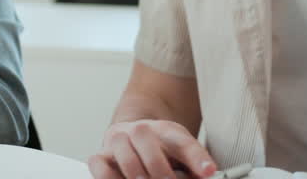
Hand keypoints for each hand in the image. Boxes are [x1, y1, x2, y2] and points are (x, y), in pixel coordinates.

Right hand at [88, 119, 217, 178]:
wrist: (133, 138)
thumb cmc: (160, 151)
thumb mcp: (181, 156)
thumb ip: (192, 167)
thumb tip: (206, 175)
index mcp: (167, 131)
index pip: (183, 141)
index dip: (197, 157)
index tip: (209, 171)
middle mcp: (140, 131)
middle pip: (144, 135)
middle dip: (157, 165)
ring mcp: (118, 141)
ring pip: (120, 145)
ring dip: (134, 170)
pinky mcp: (100, 156)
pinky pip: (98, 164)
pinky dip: (107, 176)